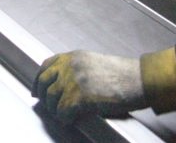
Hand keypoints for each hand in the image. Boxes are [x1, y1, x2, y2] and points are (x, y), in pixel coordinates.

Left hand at [32, 51, 146, 123]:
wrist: (138, 80)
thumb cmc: (122, 74)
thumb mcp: (94, 62)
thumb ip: (77, 68)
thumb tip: (64, 83)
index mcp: (74, 56)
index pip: (47, 65)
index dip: (39, 79)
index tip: (37, 88)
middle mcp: (70, 66)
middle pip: (44, 81)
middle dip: (43, 95)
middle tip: (46, 105)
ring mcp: (73, 81)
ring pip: (51, 98)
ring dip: (55, 109)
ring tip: (62, 114)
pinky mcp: (79, 97)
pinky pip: (62, 111)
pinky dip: (64, 118)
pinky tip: (70, 119)